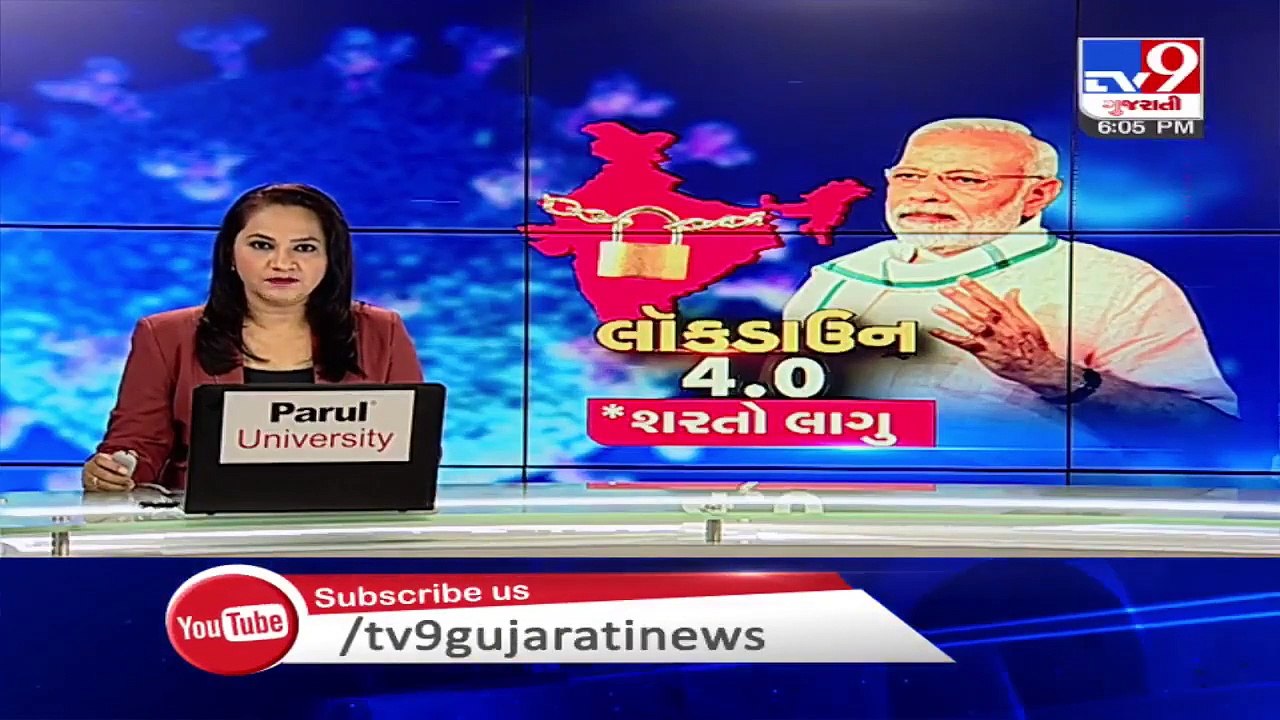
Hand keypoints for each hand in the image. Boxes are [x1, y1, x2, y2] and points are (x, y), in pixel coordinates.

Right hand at [82, 453, 134, 492]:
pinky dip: (111, 492)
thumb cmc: (109, 463)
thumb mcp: (114, 457)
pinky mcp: (89, 487)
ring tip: (127, 487)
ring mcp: (88, 478)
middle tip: (129, 482)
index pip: (102, 460)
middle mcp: (90, 468)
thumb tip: (133, 454)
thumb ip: (124, 455)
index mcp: (97, 458)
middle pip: (103, 474)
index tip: (126, 471)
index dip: (115, 466)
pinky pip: (99, 491)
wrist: (96, 470)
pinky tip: (120, 491)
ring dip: (116, 487)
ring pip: (101, 484)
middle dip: (118, 479)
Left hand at [930, 277, 1069, 394]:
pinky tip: (936, 332)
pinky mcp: (981, 350)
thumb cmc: (1032, 346)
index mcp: (1006, 315)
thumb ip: (1016, 306)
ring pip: (966, 322)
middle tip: (945, 290)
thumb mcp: (1028, 321)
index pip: (987, 297)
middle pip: (974, 307)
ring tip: (937, 307)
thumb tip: (1012, 292)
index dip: (973, 287)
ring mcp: (987, 337)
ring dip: (950, 314)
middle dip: (958, 297)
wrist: (1035, 365)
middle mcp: (995, 324)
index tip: (962, 280)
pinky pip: (961, 342)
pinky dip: (948, 337)